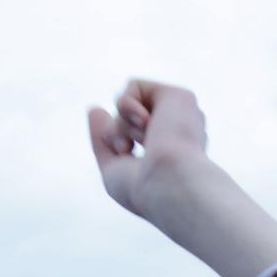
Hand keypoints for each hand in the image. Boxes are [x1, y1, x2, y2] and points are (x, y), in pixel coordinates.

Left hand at [87, 79, 211, 220]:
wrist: (169, 184)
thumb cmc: (145, 190)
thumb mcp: (113, 171)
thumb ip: (103, 142)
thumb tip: (95, 109)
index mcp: (171, 153)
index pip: (133, 137)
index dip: (118, 148)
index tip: (128, 168)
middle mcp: (179, 133)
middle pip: (127, 120)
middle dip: (117, 134)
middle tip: (126, 151)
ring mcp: (181, 115)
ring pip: (129, 104)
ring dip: (121, 124)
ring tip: (136, 140)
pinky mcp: (180, 97)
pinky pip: (134, 85)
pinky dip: (127, 105)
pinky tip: (145, 123)